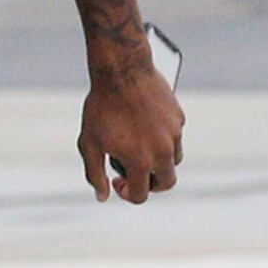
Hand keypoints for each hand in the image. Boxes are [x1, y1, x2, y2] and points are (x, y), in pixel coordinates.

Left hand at [78, 54, 183, 203]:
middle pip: (167, 183)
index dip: (126, 193)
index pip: (141, 194)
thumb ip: (94, 173)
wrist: (122, 71)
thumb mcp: (89, 143)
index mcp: (140, 161)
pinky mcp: (178, 118)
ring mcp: (173, 134)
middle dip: (151, 184)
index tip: (117, 182)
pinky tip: (144, 125)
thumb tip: (102, 197)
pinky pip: (175, 137)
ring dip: (159, 162)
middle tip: (134, 173)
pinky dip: (163, 139)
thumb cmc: (102, 107)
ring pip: (173, 160)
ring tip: (139, 147)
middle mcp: (162, 151)